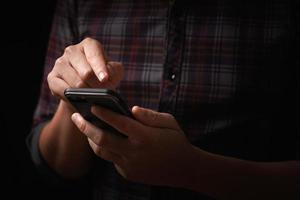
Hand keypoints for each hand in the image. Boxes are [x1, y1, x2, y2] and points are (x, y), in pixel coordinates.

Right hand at [47, 37, 123, 99]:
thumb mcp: (114, 73)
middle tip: (102, 93)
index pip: (94, 54)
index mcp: (89, 45)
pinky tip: (79, 98)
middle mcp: (72, 51)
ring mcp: (60, 63)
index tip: (104, 79)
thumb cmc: (102, 78)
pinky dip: (74, 97)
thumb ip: (115, 70)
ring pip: (76, 83)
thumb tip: (106, 76)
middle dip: (96, 85)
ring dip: (86, 93)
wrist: (87, 91)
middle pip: (85, 72)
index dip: (100, 67)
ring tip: (93, 96)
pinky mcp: (52, 77)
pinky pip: (63, 90)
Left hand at [71, 106, 195, 186]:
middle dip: (86, 127)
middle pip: (103, 139)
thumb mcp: (169, 122)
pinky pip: (112, 160)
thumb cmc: (176, 141)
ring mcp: (130, 165)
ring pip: (102, 152)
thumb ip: (150, 115)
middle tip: (75, 116)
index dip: (104, 113)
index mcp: (145, 137)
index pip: (119, 122)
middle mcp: (134, 152)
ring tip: (85, 127)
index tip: (92, 104)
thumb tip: (131, 109)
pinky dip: (106, 149)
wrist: (184, 169)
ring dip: (91, 139)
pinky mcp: (128, 174)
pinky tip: (104, 140)